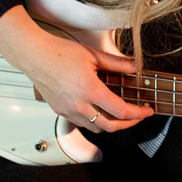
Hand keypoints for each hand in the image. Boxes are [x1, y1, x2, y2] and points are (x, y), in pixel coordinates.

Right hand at [0, 6, 154, 132]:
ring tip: (121, 115)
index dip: (138, 114)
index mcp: (89, 90)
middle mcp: (78, 105)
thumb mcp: (93, 55)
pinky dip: (95, 122)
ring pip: (96, 128)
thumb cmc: (59, 52)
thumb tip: (135, 67)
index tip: (147, 111)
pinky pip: (82, 123)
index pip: (121, 111)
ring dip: (112, 125)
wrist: (34, 55)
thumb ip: (117, 63)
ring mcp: (68, 110)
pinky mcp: (60, 111)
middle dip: (129, 124)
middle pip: (111, 127)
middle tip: (138, 117)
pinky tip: (100, 112)